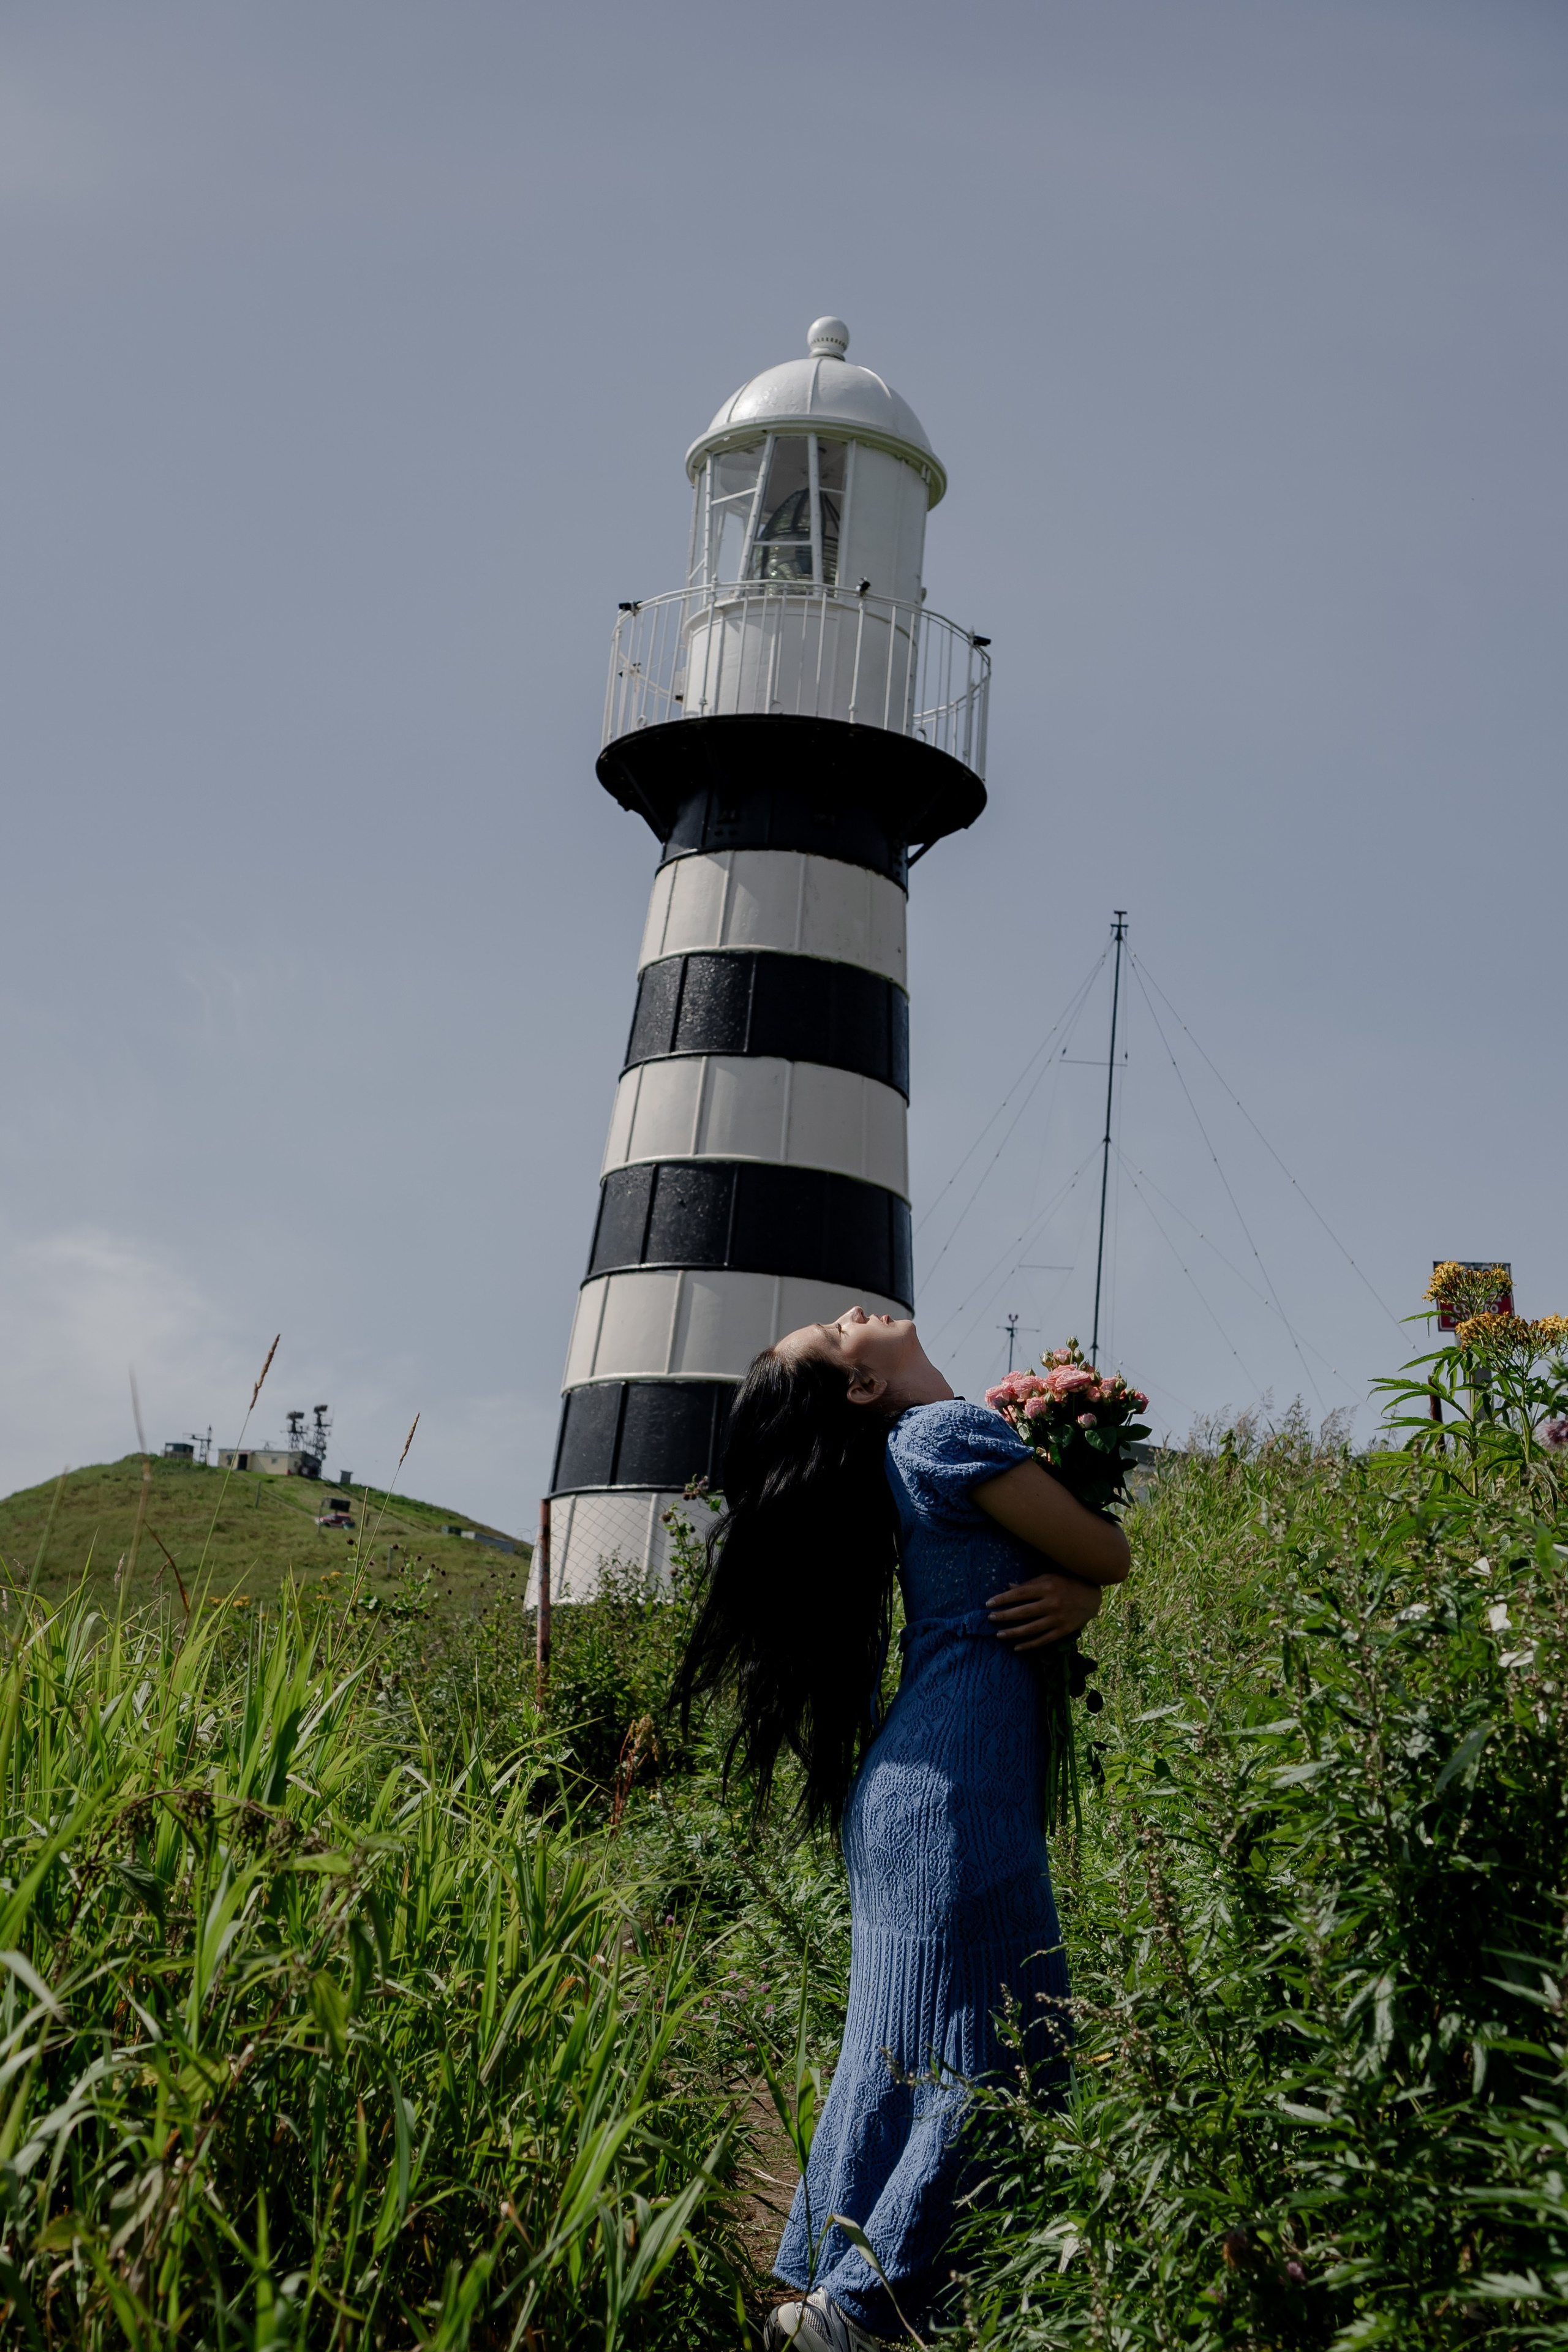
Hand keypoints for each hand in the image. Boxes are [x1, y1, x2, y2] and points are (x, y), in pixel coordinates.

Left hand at [987, 1571, 1102, 1653]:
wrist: (1092, 1596)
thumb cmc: (1067, 1583)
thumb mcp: (1049, 1577)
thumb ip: (1030, 1584)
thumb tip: (1008, 1587)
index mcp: (1047, 1587)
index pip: (1019, 1594)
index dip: (1003, 1599)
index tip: (989, 1603)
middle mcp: (1052, 1603)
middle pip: (1023, 1612)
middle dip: (1005, 1616)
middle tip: (990, 1619)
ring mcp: (1058, 1619)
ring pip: (1031, 1629)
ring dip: (1014, 1633)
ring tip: (999, 1635)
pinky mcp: (1063, 1631)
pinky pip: (1044, 1640)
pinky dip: (1030, 1645)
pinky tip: (1017, 1648)